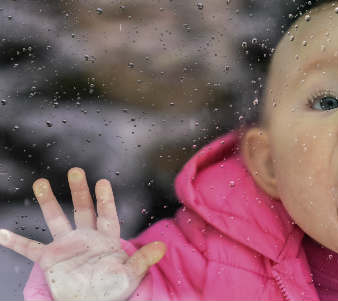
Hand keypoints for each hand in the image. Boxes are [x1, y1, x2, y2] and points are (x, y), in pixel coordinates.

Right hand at [0, 168, 165, 300]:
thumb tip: (162, 247)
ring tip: (41, 182)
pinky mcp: (50, 259)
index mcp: (106, 240)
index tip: (102, 182)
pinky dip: (14, 242)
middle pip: (82, 209)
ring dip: (48, 201)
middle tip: (76, 170)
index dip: (105, 199)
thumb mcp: (130, 275)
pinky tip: (1, 233)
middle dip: (79, 190)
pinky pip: (29, 249)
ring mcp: (66, 247)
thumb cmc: (112, 291)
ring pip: (56, 219)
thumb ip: (143, 260)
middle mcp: (85, 238)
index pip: (107, 215)